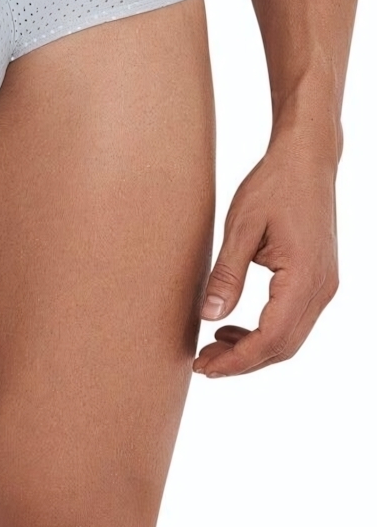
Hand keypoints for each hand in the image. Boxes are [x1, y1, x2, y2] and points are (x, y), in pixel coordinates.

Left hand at [193, 132, 338, 376]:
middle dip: (242, 361)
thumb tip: (208, 317)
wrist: (307, 160)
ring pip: (290, 337)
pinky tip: (232, 325)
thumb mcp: (241, 227)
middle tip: (201, 364)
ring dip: (252, 349)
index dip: (236, 360)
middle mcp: (321, 288)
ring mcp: (324, 285)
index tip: (203, 366)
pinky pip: (293, 319)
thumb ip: (227, 274)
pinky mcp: (318, 278)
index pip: (271, 339)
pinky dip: (263, 330)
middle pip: (283, 347)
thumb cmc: (273, 185)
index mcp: (304, 278)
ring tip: (212, 346)